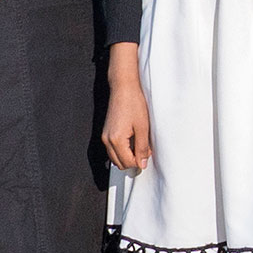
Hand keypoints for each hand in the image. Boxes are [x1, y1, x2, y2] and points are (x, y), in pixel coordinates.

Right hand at [101, 47, 149, 172]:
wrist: (124, 88)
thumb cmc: (134, 104)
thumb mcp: (143, 127)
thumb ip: (142, 148)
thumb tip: (142, 163)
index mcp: (116, 140)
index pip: (127, 162)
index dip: (139, 162)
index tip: (148, 155)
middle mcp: (107, 140)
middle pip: (119, 163)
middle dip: (133, 161)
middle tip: (145, 151)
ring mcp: (105, 136)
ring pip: (115, 157)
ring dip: (127, 156)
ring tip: (140, 145)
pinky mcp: (106, 132)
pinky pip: (113, 149)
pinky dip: (122, 150)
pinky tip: (133, 141)